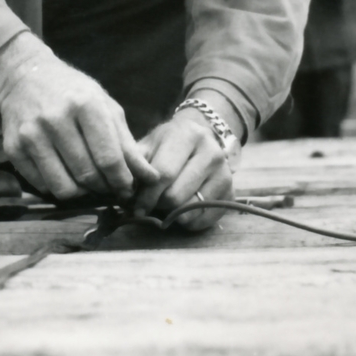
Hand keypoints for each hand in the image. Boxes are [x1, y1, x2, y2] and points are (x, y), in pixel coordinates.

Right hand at [0, 35, 159, 201]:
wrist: (24, 77)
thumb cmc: (72, 91)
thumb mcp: (104, 106)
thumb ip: (127, 143)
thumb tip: (151, 177)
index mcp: (85, 105)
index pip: (109, 158)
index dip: (122, 181)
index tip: (127, 188)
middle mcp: (56, 119)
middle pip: (88, 175)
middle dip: (104, 188)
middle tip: (109, 186)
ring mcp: (31, 135)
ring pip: (64, 188)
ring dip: (81, 193)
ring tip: (87, 182)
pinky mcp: (13, 148)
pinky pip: (42, 186)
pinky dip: (57, 186)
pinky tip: (64, 172)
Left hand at [132, 110, 233, 231]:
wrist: (199, 139)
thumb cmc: (167, 144)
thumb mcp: (149, 144)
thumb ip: (135, 163)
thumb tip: (123, 191)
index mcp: (188, 134)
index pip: (163, 174)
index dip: (145, 195)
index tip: (134, 206)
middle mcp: (212, 152)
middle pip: (176, 196)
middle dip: (157, 205)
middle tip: (148, 205)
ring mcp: (225, 173)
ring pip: (189, 210)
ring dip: (171, 214)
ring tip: (163, 204)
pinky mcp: (231, 193)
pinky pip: (202, 219)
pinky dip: (186, 221)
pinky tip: (179, 209)